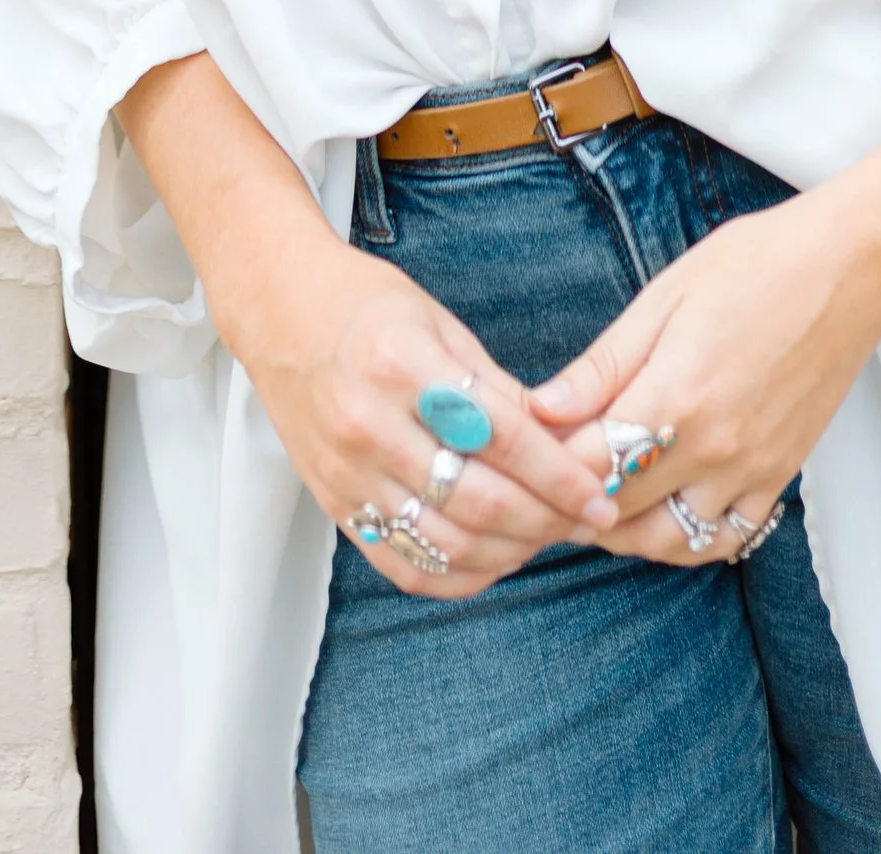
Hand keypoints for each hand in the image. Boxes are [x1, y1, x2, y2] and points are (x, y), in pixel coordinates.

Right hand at [229, 238, 619, 600]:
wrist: (278, 311)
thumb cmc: (366, 306)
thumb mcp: (440, 323)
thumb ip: (497, 386)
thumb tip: (564, 439)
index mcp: (403, 365)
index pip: (503, 437)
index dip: (561, 475)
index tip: (602, 495)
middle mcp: (371, 425)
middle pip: (479, 501)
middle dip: (548, 520)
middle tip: (588, 520)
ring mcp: (348, 473)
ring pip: (447, 544)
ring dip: (511, 552)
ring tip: (548, 536)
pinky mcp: (335, 505)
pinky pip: (405, 565)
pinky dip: (459, 575)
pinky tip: (494, 557)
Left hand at [531, 192, 880, 564]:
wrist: (848, 269)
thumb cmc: (753, 266)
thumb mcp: (663, 298)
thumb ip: (601, 365)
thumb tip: (540, 408)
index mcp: (674, 398)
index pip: (583, 465)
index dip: (541, 467)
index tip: (518, 456)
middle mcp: (712, 450)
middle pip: (616, 512)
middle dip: (570, 504)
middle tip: (543, 484)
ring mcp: (750, 470)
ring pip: (667, 542)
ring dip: (622, 530)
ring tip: (595, 498)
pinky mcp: (780, 476)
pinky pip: (722, 537)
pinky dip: (684, 537)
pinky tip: (661, 507)